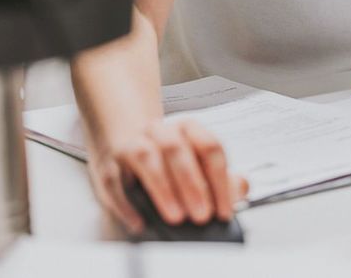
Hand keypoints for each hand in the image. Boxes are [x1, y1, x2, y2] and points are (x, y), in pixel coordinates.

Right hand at [88, 118, 248, 233]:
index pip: (209, 147)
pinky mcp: (109, 166)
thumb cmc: (168, 158)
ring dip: (162, 188)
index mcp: (187, 128)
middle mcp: (159, 132)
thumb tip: (241, 188)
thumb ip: (223, 177)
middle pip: (177, 150)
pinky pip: (115, 182)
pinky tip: (140, 221)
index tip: (224, 210)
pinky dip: (127, 204)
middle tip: (202, 215)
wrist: (126, 144)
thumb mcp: (198, 162)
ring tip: (175, 216)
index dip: (219, 181)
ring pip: (146, 157)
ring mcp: (132, 145)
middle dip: (192, 185)